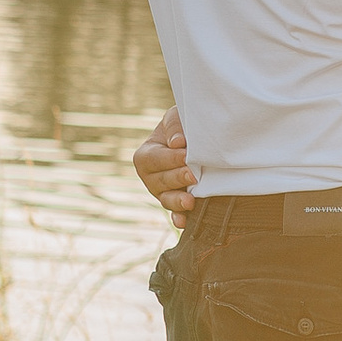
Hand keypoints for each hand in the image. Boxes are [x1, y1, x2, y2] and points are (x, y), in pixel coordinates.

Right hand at [134, 105, 197, 219]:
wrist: (196, 139)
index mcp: (145, 156)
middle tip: (194, 175)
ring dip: (178, 201)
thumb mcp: (175, 118)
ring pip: (166, 200)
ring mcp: (162, 193)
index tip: (186, 154)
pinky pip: (175, 214)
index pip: (154, 159)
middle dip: (177, 178)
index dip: (169, 158)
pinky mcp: (176, 204)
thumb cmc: (182, 127)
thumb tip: (177, 143)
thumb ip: (174, 127)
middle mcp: (150, 178)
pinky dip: (179, 218)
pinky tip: (185, 222)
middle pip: (160, 181)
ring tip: (190, 201)